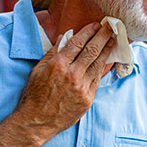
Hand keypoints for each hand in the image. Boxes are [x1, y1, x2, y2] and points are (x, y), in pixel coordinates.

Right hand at [15, 22, 114, 139]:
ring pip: (98, 64)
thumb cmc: (34, 95)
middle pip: (92, 50)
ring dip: (107, 50)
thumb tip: (65, 37)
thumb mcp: (38, 70)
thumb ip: (53, 52)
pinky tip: (107, 60)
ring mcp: (81, 88)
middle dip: (103, 36)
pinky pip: (98, 79)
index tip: (96, 25)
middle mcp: (72, 74)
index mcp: (58, 65)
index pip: (78, 43)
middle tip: (110, 27)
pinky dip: (103, 67)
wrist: (36, 122)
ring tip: (113, 40)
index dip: (89, 32)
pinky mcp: (87, 99)